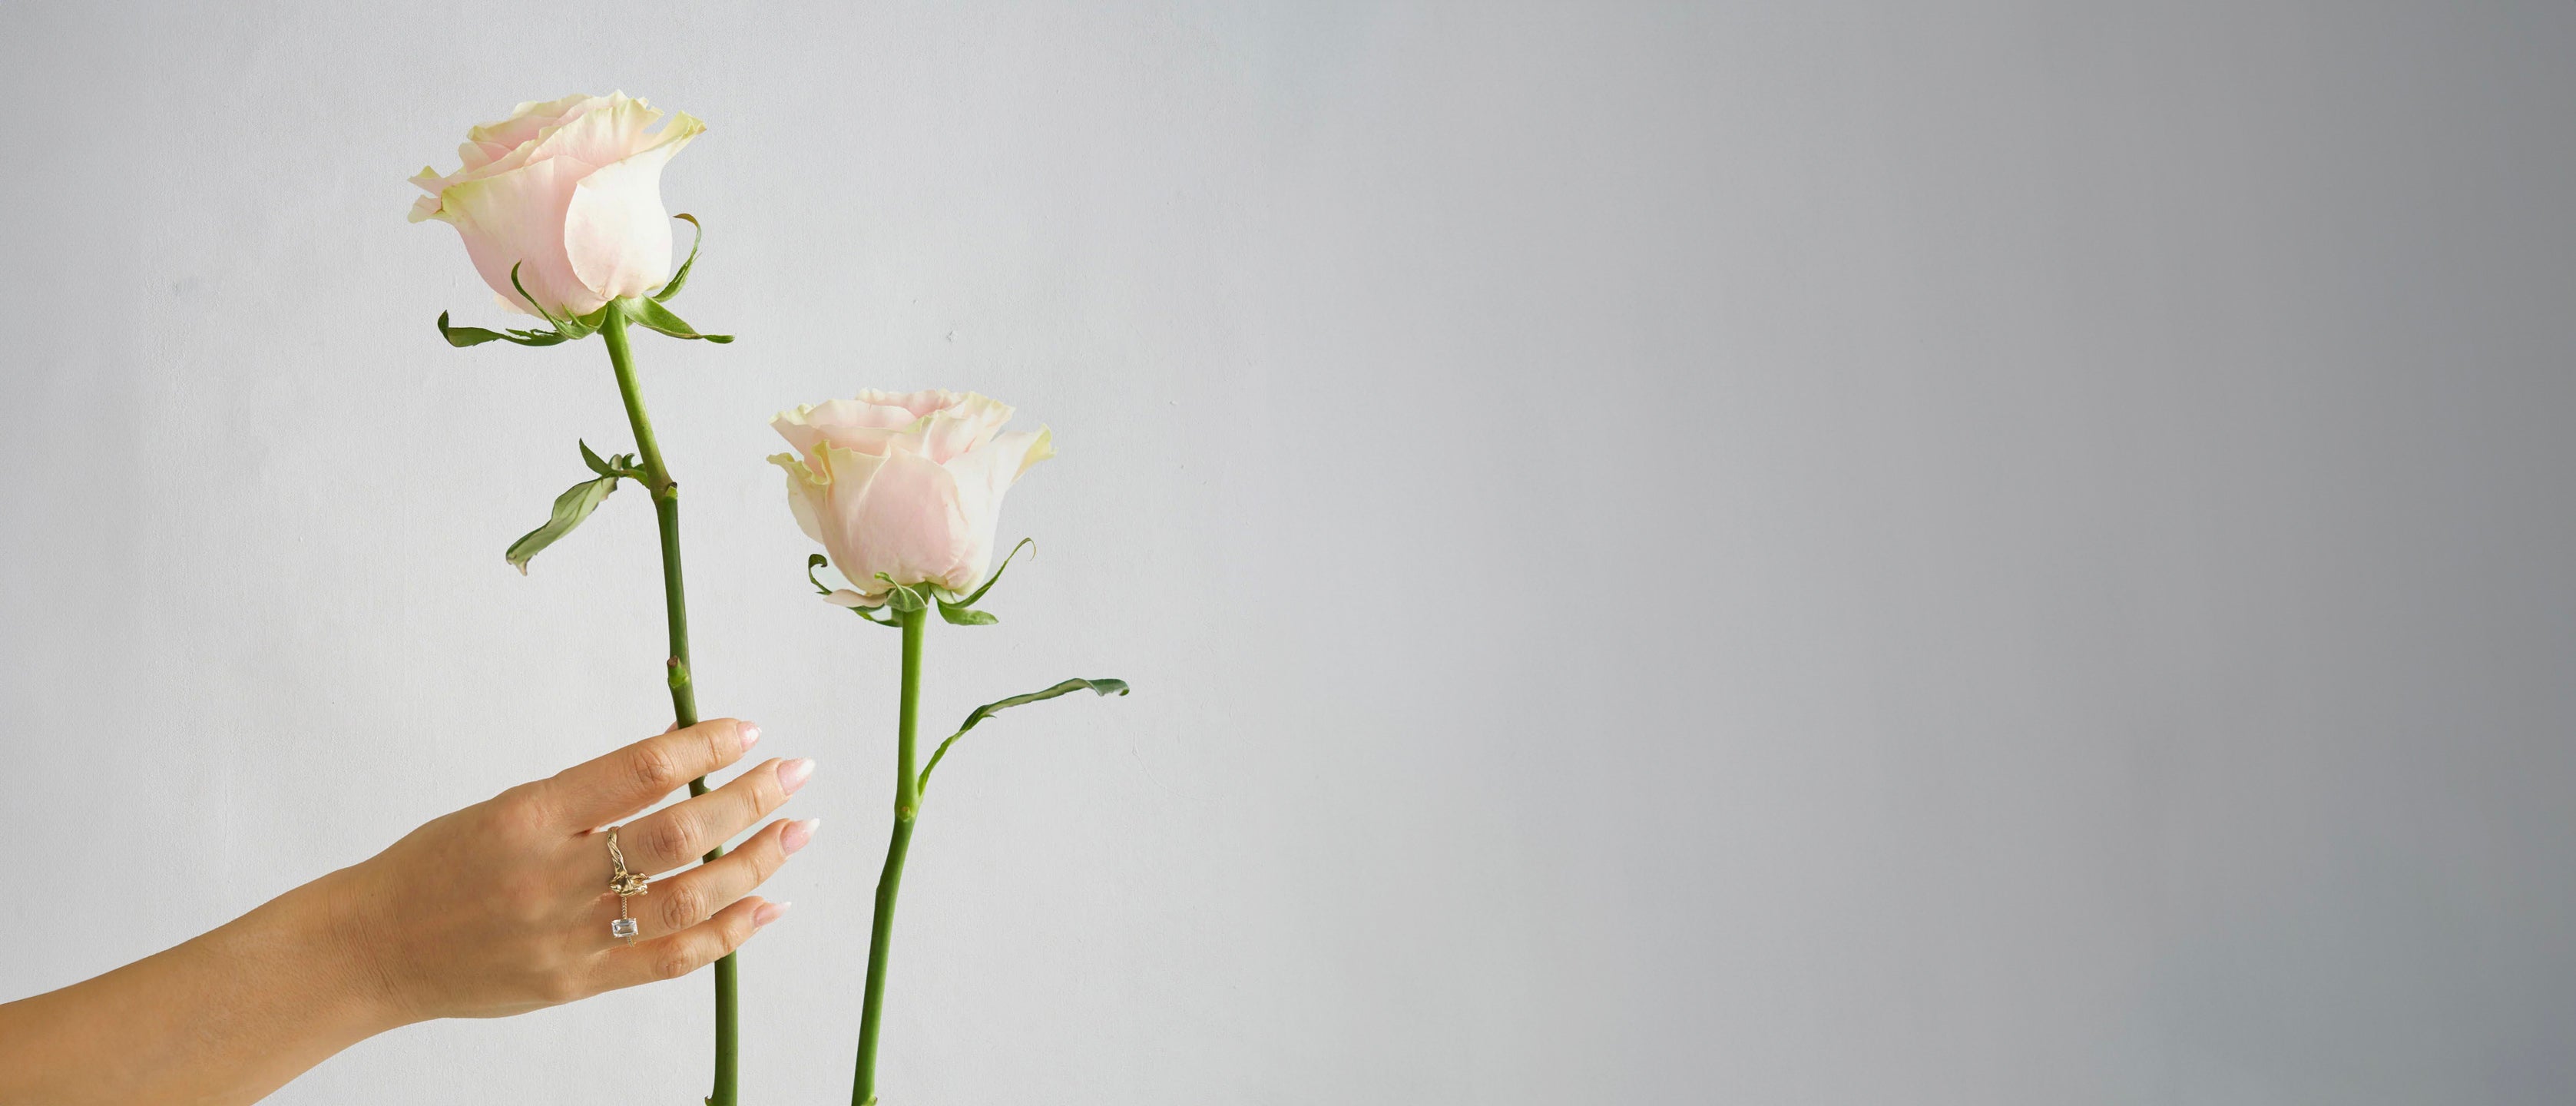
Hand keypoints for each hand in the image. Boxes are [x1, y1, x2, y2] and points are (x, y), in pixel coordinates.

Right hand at [324, 717, 821, 1021]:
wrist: (371, 949)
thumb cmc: (437, 866)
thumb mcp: (503, 807)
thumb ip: (588, 794)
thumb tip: (679, 759)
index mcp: (529, 815)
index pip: (639, 770)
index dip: (704, 746)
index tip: (748, 729)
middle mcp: (552, 876)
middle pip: (677, 834)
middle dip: (751, 797)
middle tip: (797, 771)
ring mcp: (568, 936)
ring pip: (687, 899)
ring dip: (756, 862)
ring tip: (799, 830)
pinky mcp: (576, 983)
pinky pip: (669, 960)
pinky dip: (726, 933)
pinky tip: (767, 905)